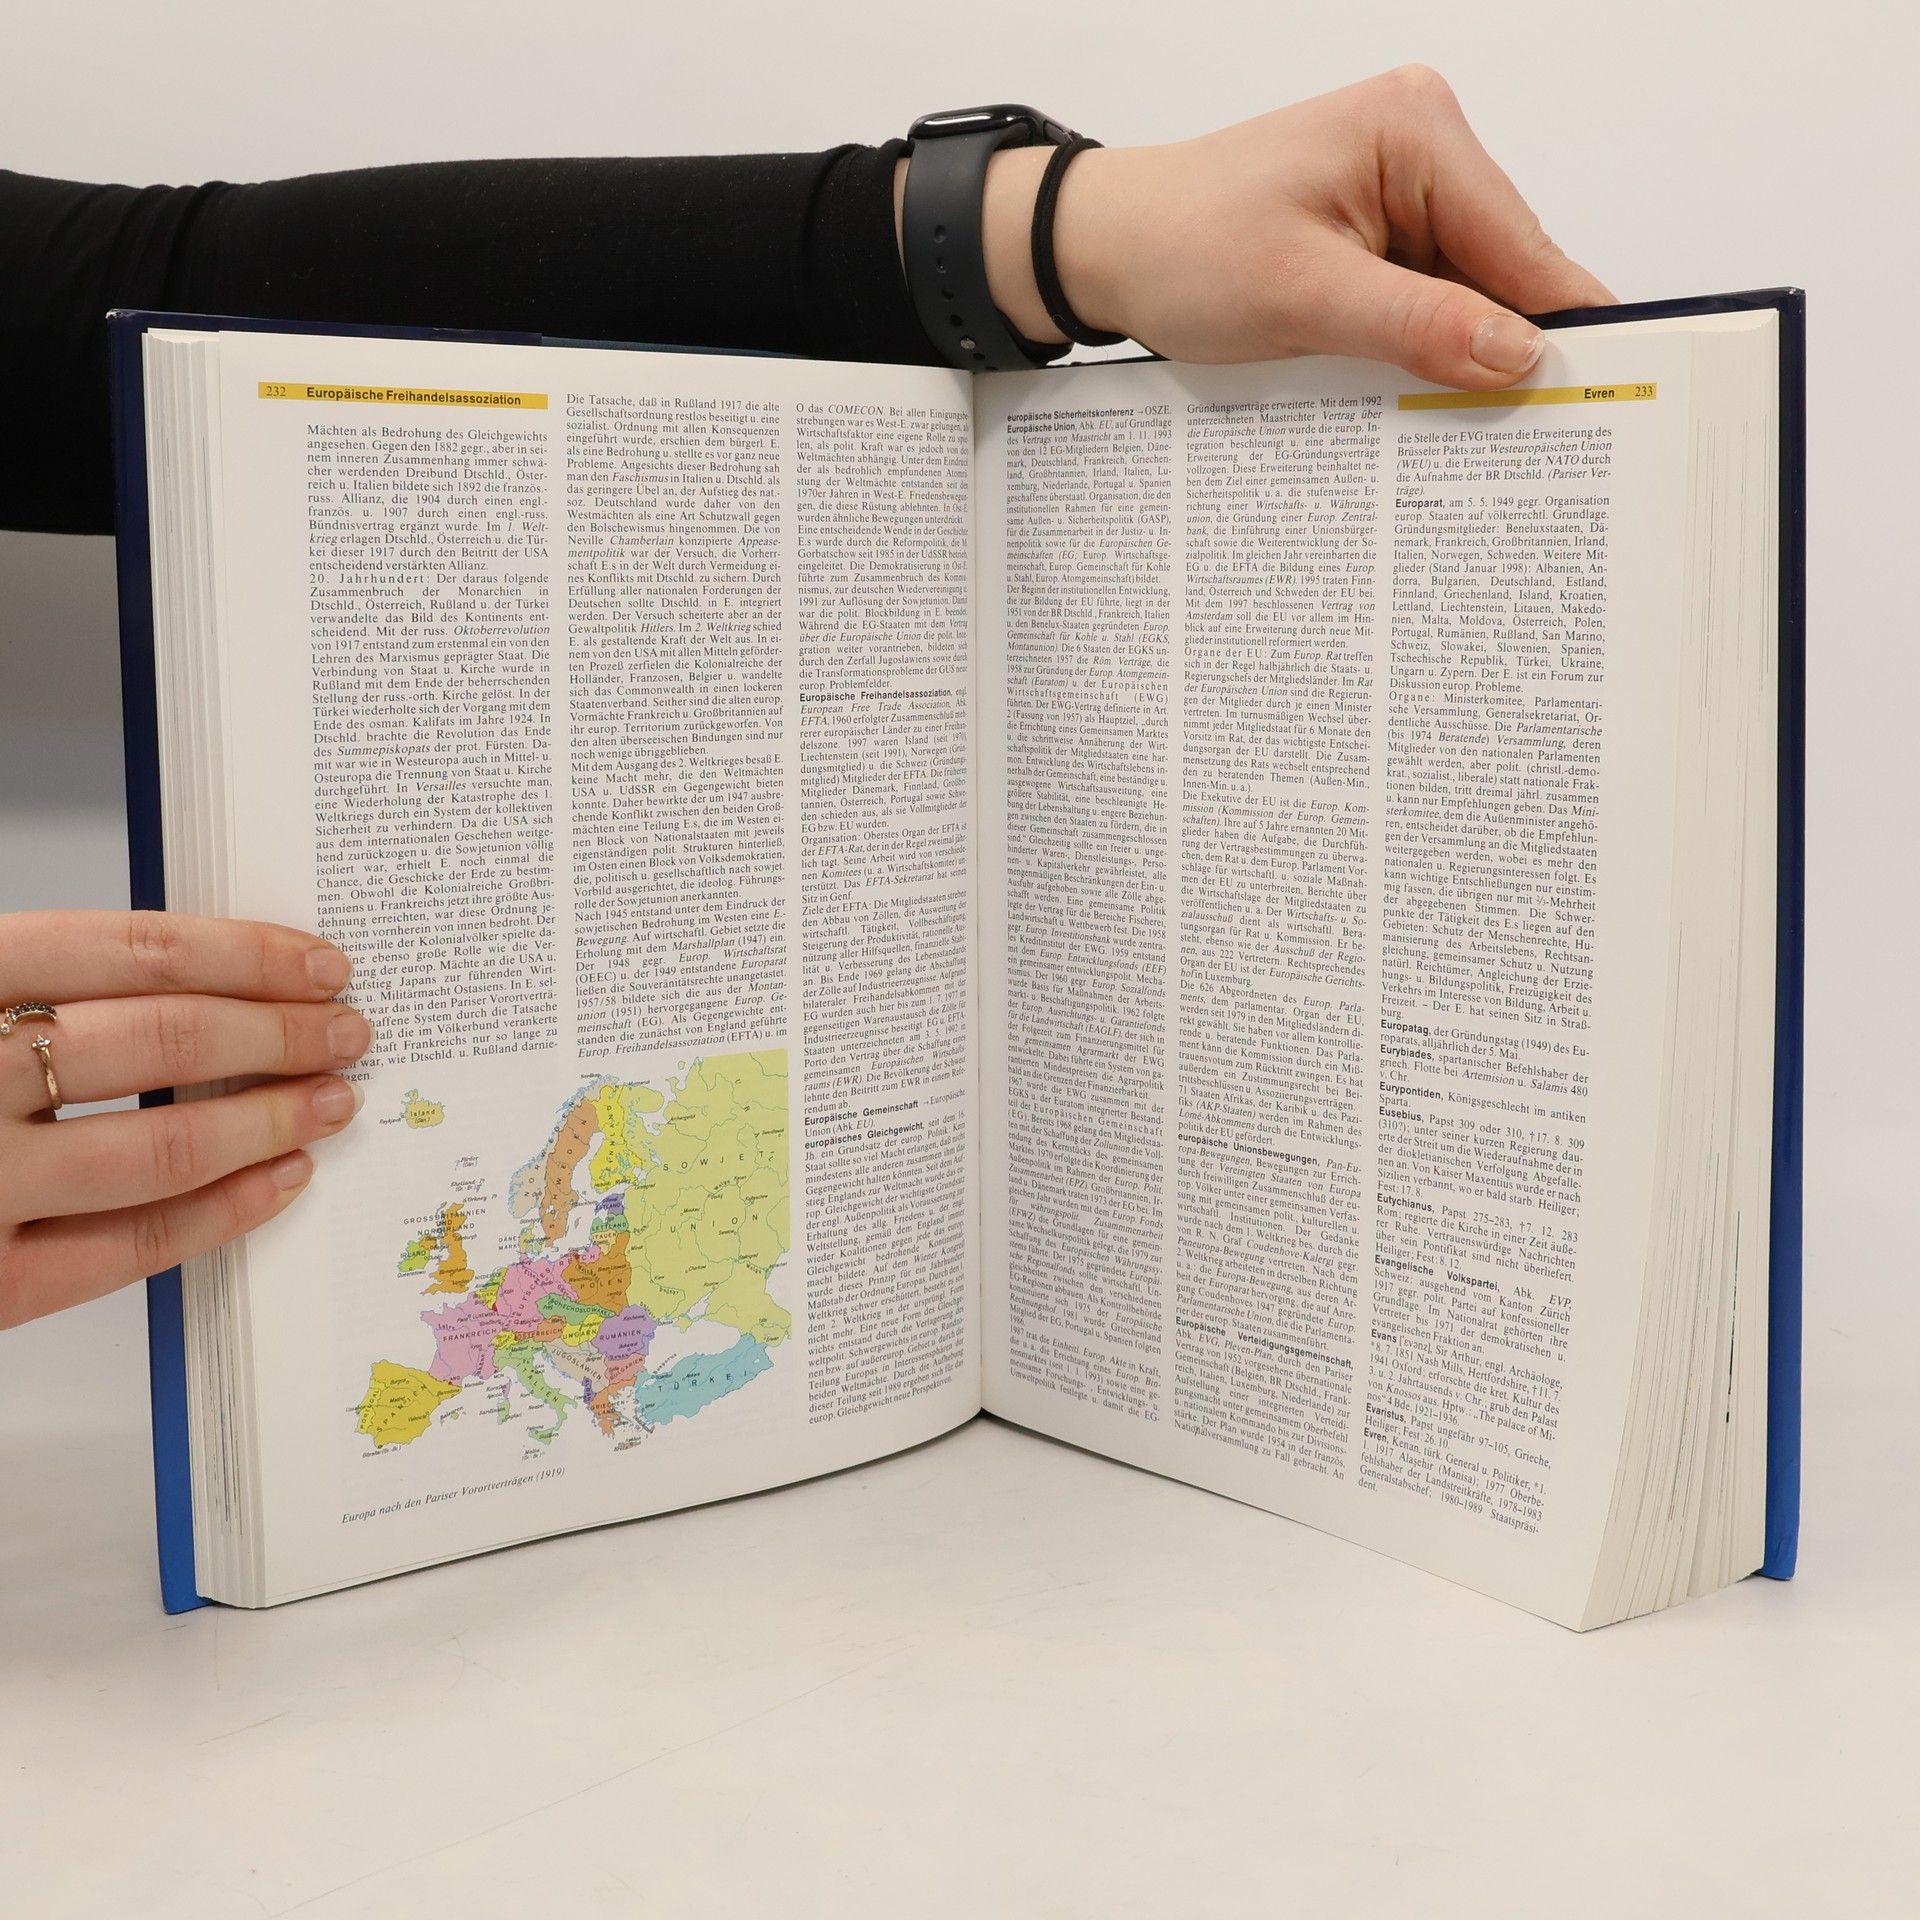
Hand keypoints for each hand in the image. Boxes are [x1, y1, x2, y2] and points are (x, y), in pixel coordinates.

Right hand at [0, 911, 369, 1330]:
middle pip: (159, 1039)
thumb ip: (27, 988)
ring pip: (165, 1141)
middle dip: (278, 1031)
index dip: (240, 952)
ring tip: (330, 1097)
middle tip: (346, 1029)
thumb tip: (194, 977)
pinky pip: (135, 1245)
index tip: (316, 962)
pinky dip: (227, 1208)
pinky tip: (280, 1177)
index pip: (119, 948)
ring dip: (271, 1115)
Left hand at [974, 67, 1614, 385]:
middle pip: (1503, 272)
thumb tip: (1518, 356)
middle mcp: (1422, 146)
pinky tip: (1407, 392)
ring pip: (1466, 295)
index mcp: (1417, 131)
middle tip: (1519, 441)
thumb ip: (1418, 326)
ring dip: (1454, 357)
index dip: (1558, 328)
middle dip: (1501, 350)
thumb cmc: (1180, 247)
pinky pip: (1424, 301)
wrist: (1106, 248)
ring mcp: (1402, 190)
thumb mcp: (1303, 299)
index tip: (1599, 399)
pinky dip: (1418, 350)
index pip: (1523, 245)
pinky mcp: (1377, 232)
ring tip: (1447, 422)